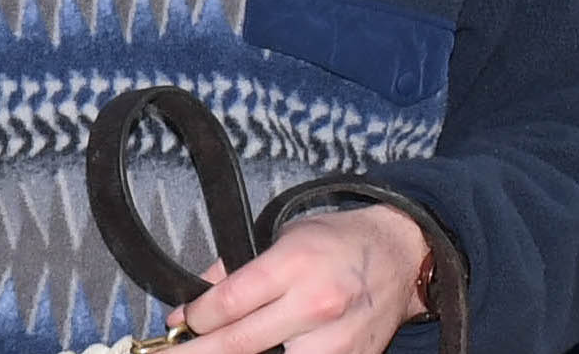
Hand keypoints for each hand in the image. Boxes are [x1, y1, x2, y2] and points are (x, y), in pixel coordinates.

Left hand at [173, 205, 430, 353]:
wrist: (399, 256)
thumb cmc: (335, 242)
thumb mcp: (280, 236)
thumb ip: (236, 269)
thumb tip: (194, 304)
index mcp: (292, 266)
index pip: (229, 303)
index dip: (197, 318)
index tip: (180, 324)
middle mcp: (314, 306)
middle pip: (242, 343)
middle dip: (199, 353)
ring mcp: (337, 340)